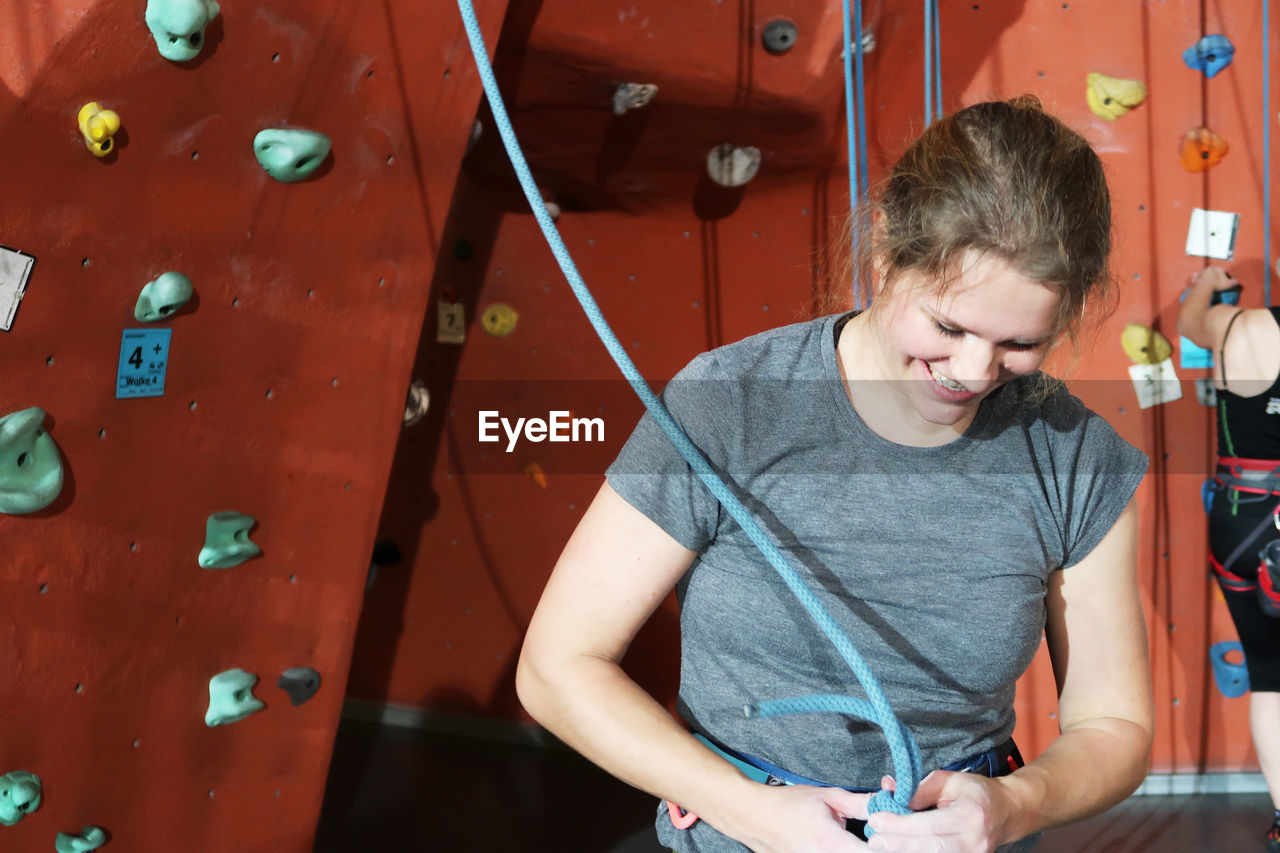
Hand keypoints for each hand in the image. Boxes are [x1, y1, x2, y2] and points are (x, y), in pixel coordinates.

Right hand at [730, 778, 892, 852]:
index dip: (888, 844)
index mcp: (831, 843)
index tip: (892, 834)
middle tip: (881, 837)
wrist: (753, 818)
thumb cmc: (788, 805)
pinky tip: (848, 845)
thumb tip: (890, 800)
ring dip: (862, 850)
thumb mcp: (827, 797)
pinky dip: (848, 851)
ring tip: (865, 841)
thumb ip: (861, 803)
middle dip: (879, 847)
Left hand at [863, 771, 1015, 852]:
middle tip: (874, 840)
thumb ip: (919, 788)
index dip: (902, 825)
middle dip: (899, 844)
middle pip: (932, 847)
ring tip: (881, 848)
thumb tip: (888, 788)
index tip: (876, 819)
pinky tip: (899, 851)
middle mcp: (974, 841)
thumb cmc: (975, 792)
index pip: (931, 824)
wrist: (1007, 812)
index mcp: (970, 815)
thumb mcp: (949, 781)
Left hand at [1189, 266, 1236, 290]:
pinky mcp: (1195, 277)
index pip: (1222, 271)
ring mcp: (1201, 272)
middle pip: (1212, 271)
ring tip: (1207, 283)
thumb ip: (1232, 282)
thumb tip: (1235, 281)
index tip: (1223, 280)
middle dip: (1214, 275)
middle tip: (1215, 281)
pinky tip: (1199, 284)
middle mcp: (1209, 269)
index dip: (1223, 276)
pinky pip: (1196, 278)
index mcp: (1217, 269)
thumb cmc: (1217, 284)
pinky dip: (1197, 280)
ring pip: (1204, 274)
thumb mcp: (1228, 284)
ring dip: (1205, 277)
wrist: (1204, 286)